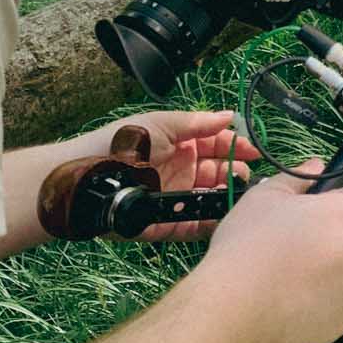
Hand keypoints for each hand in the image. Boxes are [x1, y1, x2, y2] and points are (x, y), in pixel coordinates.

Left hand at [61, 111, 260, 244]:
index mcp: (179, 145)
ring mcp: (174, 199)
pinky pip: (194, 227)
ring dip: (227, 197)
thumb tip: (229, 115)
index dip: (236, 147)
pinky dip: (212, 223)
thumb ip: (198, 122)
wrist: (88, 179)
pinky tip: (226, 217)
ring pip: (210, 200)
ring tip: (240, 196)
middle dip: (235, 173)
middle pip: (217, 173)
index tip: (254, 152)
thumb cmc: (121, 144)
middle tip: (246, 177)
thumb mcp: (161, 123)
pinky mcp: (166, 225)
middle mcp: (180, 171)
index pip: (216, 145)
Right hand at [203, 161, 342, 342]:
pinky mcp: (341, 322)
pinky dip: (318, 300)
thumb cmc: (248, 249)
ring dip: (326, 269)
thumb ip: (298, 177)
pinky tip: (287, 298)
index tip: (331, 205)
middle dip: (332, 236)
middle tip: (296, 240)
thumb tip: (315, 166)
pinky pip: (335, 303)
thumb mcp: (266, 195)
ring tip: (286, 272)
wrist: (230, 311)